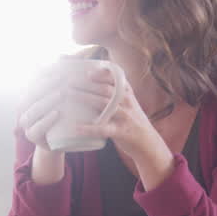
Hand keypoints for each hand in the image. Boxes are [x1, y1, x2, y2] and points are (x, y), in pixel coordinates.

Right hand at [17, 67, 67, 184]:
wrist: (63, 140)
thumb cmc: (63, 113)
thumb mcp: (62, 96)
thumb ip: (59, 77)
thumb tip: (62, 56)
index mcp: (28, 96)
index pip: (32, 82)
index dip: (43, 73)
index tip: (58, 67)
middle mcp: (23, 109)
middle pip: (31, 95)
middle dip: (45, 85)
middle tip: (61, 77)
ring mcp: (26, 124)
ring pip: (32, 111)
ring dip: (46, 101)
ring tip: (62, 93)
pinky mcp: (32, 137)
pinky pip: (36, 128)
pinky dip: (46, 120)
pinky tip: (57, 113)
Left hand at [71, 66, 173, 185]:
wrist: (147, 143)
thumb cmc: (131, 120)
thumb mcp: (127, 102)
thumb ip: (113, 92)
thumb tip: (88, 81)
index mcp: (127, 93)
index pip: (115, 77)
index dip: (100, 73)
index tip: (86, 72)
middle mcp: (126, 101)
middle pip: (105, 88)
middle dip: (86, 84)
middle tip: (68, 82)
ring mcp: (125, 116)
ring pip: (104, 104)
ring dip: (85, 98)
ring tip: (69, 95)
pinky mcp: (122, 132)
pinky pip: (104, 129)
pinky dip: (90, 128)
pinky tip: (77, 128)